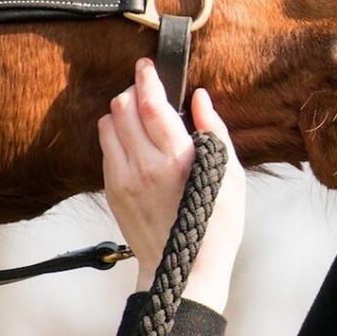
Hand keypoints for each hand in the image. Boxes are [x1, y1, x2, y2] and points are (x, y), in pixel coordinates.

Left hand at [97, 58, 245, 312]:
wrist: (184, 270)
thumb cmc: (217, 223)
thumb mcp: (230, 175)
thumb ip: (214, 131)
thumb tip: (200, 98)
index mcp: (177, 159)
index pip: (152, 104)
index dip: (147, 79)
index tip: (148, 65)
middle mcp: (144, 165)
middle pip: (123, 107)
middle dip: (135, 91)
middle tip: (149, 89)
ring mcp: (123, 179)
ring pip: (108, 124)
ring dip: (123, 111)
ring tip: (142, 114)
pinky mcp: (113, 191)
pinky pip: (106, 148)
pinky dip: (116, 135)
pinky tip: (136, 142)